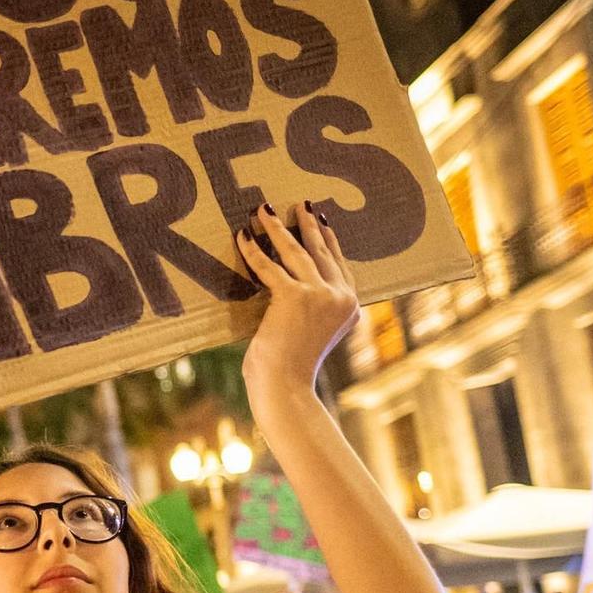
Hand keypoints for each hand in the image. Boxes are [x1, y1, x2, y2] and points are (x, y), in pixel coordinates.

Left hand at [237, 202, 359, 403]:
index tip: (321, 220)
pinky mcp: (296, 297)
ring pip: (298, 252)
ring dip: (279, 228)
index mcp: (350, 307)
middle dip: (309, 225)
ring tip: (265, 211)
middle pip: (322, 252)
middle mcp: (341, 298)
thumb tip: (294, 290)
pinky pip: (269, 267)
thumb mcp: (313, 335)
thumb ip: (315, 312)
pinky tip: (243, 235)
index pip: (339, 265)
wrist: (286, 388)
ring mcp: (321, 296)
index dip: (329, 240)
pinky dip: (252, 251)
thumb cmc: (291, 369)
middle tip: (300, 204)